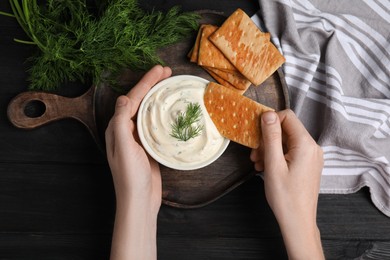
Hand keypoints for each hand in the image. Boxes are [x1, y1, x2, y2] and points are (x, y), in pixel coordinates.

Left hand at [105, 65, 171, 259]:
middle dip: (152, 85)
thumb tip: (124, 98)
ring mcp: (138, 138)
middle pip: (140, 101)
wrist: (139, 200)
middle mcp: (126, 130)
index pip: (132, 99)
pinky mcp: (149, 145)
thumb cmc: (130, 177)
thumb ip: (121, 123)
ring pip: (148, 110)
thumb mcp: (124, 149)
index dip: (145, 83)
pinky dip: (163, 112)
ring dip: (158, 96)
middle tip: (167, 71)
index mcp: (117, 128)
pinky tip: (171, 109)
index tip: (159, 70)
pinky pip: (155, 123)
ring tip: (171, 84)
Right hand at [251, 109, 323, 259]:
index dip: (270, 121)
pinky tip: (266, 167)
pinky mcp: (308, 164)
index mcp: (306, 144)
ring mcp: (311, 156)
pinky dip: (277, 156)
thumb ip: (271, 137)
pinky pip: (290, 152)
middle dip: (268, 138)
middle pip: (286, 129)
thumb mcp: (273, 164)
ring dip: (270, 148)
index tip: (256, 135)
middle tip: (255, 154)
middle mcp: (313, 147)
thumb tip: (268, 114)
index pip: (287, 116)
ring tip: (258, 163)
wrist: (297, 221)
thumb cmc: (285, 196)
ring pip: (286, 141)